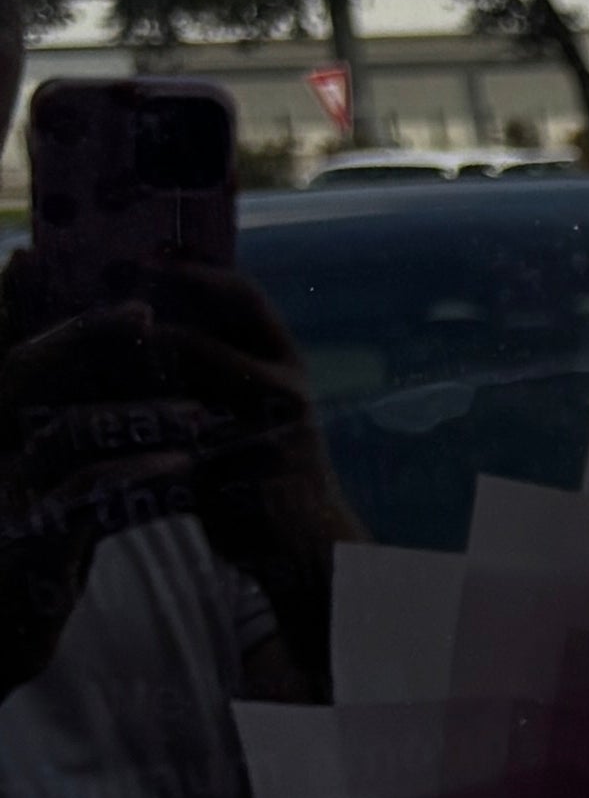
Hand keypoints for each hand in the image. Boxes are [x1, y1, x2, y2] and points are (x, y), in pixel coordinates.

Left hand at [0, 253, 349, 701]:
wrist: (305, 546)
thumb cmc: (268, 469)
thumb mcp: (257, 406)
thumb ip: (220, 365)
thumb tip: (146, 319)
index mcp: (287, 364)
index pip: (243, 297)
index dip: (194, 268)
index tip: (146, 251)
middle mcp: (282, 391)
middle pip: (198, 335)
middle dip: (135, 318)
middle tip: (87, 302)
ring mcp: (261, 434)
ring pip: (175, 392)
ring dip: (120, 369)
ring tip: (75, 356)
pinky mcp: (235, 475)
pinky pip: (168, 439)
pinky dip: (127, 423)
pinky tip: (92, 414)